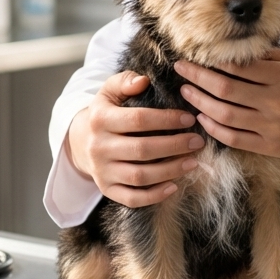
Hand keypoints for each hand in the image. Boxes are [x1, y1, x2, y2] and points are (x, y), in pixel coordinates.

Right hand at [66, 70, 204, 206]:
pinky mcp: (107, 189)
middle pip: (141, 150)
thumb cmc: (107, 111)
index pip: (137, 120)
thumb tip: (144, 81)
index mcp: (100, 119)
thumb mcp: (110, 90)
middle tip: (198, 141)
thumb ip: (126, 80)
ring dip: (170, 171)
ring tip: (193, 162)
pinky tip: (174, 186)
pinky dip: (154, 196)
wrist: (81, 141)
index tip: (190, 118)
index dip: (166, 119)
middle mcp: (99, 147)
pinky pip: (131, 198)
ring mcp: (102, 171)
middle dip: (174, 146)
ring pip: (139, 176)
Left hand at [175, 50, 279, 186]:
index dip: (212, 61)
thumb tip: (241, 50)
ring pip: (224, 114)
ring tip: (187, 92)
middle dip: (198, 77)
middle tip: (182, 69)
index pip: (238, 67)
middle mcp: (275, 101)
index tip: (195, 56)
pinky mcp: (269, 146)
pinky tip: (203, 117)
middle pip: (225, 89)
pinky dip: (213, 128)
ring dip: (200, 102)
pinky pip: (233, 138)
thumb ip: (272, 57)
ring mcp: (271, 127)